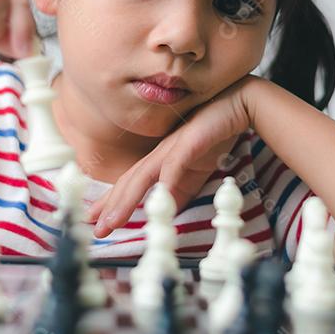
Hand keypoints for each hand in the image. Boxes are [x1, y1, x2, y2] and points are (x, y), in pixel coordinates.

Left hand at [88, 75, 260, 237]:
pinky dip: (166, 181)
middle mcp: (159, 153)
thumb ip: (179, 192)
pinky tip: (160, 198)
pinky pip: (175, 164)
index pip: (130, 184)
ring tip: (115, 220)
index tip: (97, 221)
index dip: (112, 203)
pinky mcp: (190, 142)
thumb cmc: (216, 136)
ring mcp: (172, 146)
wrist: (238, 104)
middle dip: (110, 206)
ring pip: (143, 175)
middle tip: (97, 229)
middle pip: (129, 181)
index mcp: (159, 160)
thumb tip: (166, 213)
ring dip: (127, 199)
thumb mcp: (194, 172)